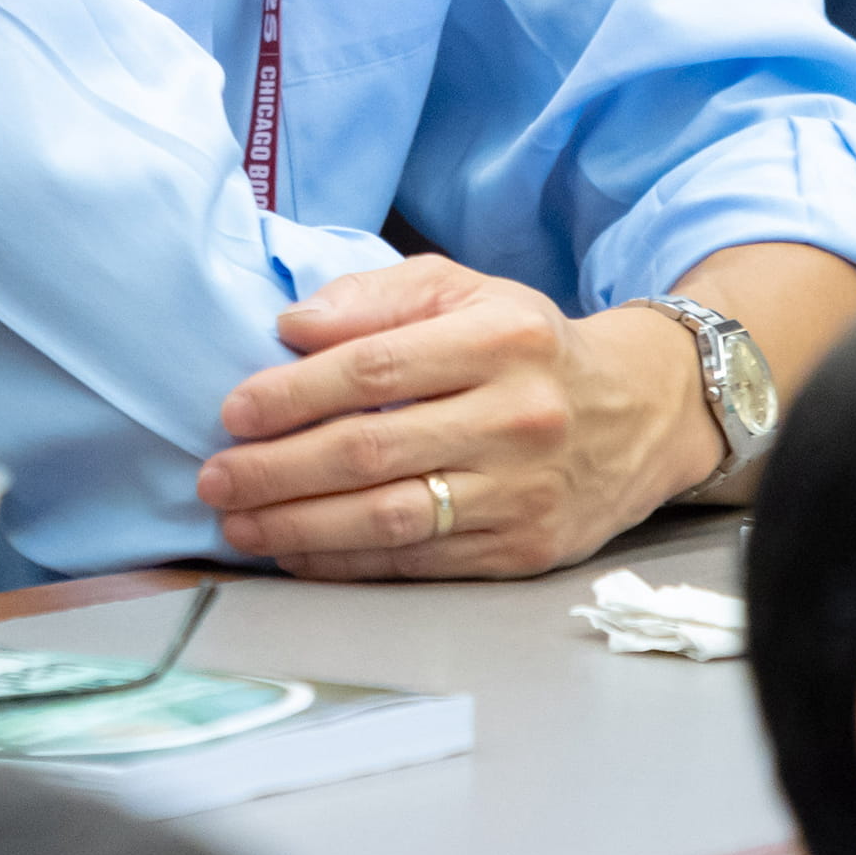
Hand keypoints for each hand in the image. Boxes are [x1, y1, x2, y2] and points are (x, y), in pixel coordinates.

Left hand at [194, 259, 716, 580]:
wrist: (639, 412)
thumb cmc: (527, 346)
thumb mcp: (463, 291)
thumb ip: (374, 298)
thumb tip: (292, 328)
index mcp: (501, 339)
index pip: (374, 369)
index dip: (293, 394)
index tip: (233, 412)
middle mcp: (519, 417)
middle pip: (372, 450)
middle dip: (277, 470)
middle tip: (216, 478)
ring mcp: (524, 491)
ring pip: (391, 518)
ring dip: (300, 527)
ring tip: (239, 524)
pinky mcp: (524, 549)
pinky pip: (418, 563)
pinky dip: (347, 562)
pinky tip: (298, 552)